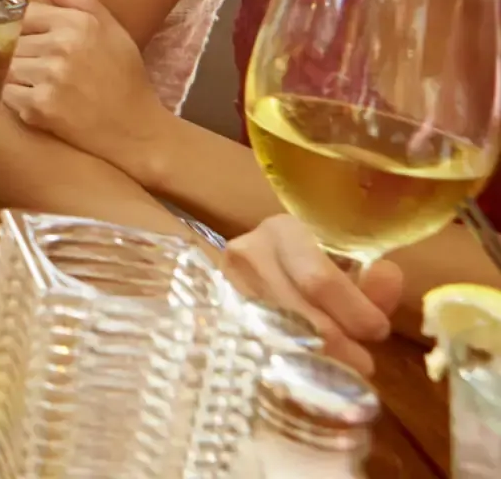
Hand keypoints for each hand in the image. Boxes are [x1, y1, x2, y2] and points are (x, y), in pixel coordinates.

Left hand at [1, 0, 164, 175]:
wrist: (136, 129)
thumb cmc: (125, 78)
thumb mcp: (114, 31)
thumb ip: (83, 2)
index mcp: (77, 23)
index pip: (25, 12)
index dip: (22, 25)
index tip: (26, 37)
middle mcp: (61, 46)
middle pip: (12, 39)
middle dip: (19, 52)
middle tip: (37, 67)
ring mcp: (49, 77)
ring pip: (6, 65)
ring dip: (16, 75)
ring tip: (38, 84)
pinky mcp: (39, 106)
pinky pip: (7, 93)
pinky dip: (16, 98)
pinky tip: (37, 101)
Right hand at [222, 215, 402, 376]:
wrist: (259, 266)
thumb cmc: (310, 267)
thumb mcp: (343, 266)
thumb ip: (370, 281)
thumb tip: (388, 279)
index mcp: (283, 232)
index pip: (319, 279)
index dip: (354, 312)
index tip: (378, 332)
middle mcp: (247, 255)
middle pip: (297, 315)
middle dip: (338, 346)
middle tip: (362, 364)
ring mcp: (225, 286)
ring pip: (276, 336)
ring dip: (315, 361)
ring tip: (339, 371)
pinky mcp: (219, 314)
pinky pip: (257, 347)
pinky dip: (288, 366)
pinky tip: (307, 374)